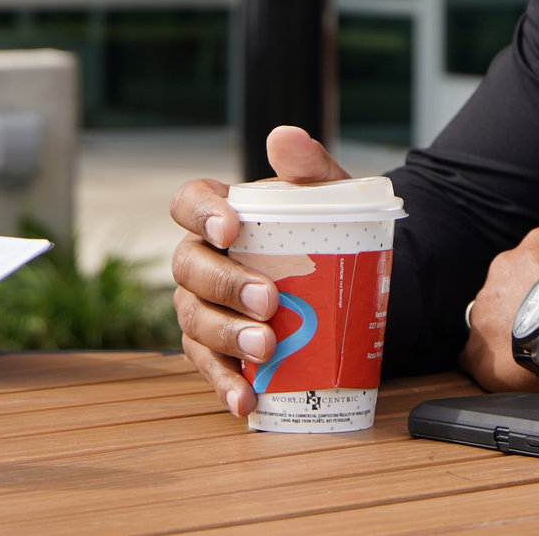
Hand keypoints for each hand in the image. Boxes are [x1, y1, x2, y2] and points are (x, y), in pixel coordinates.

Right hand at [169, 125, 348, 416]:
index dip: (199, 214)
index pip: (187, 203)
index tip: (230, 229)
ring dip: (226, 336)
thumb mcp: (328, 198)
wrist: (351, 286)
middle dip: (224, 285)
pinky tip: (246, 402)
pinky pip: (209, 368)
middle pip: (188, 268)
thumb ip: (310, 168)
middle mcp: (201, 260)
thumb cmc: (326, 235)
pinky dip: (225, 386)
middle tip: (268, 301)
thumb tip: (284, 138)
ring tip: (265, 348)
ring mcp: (203, 307)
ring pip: (194, 321)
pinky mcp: (216, 351)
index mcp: (220, 215)